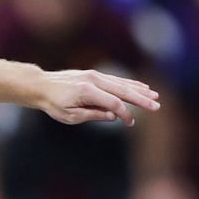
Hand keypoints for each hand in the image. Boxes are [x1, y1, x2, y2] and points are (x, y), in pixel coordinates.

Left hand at [34, 68, 160, 126]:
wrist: (42, 86)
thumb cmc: (54, 104)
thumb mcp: (70, 116)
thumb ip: (93, 115)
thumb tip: (114, 116)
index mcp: (87, 92)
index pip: (113, 103)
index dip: (124, 114)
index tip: (130, 123)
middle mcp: (93, 80)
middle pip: (122, 90)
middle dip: (141, 99)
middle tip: (156, 106)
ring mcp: (95, 75)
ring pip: (122, 83)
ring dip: (139, 90)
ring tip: (154, 96)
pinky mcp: (94, 75)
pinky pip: (116, 79)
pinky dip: (129, 84)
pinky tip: (140, 87)